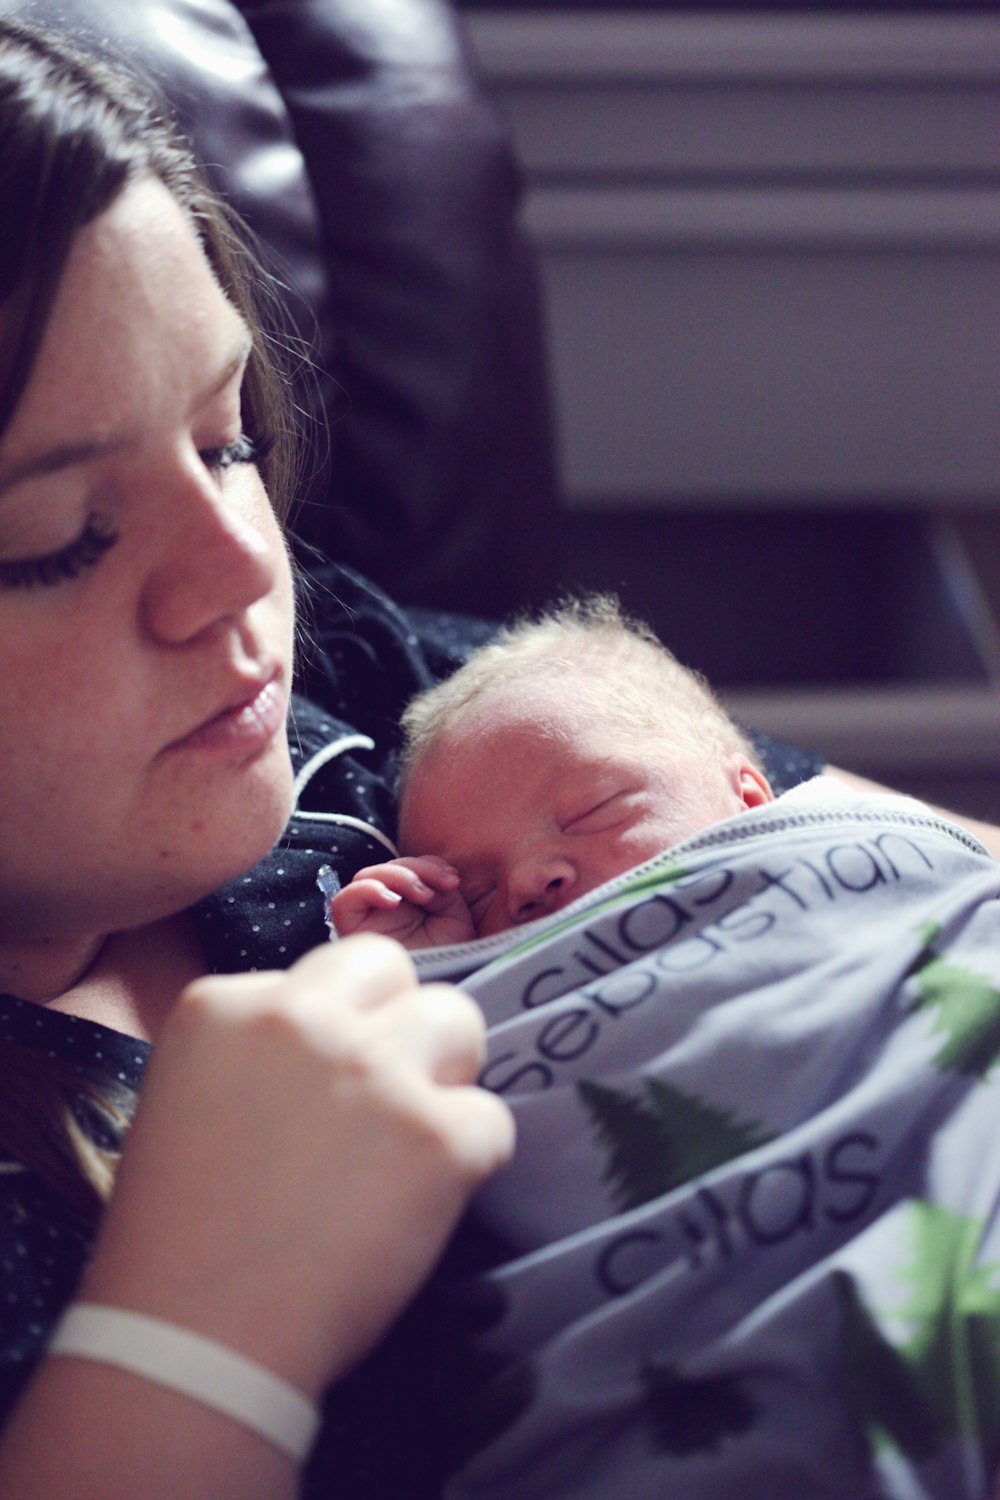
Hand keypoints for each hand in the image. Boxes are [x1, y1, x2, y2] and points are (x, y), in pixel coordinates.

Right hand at [80, 936, 513, 1395]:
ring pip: (458, 1018)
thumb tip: (334, 1037)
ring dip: (444, 1074)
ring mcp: (376, 1071)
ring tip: (408, 1144)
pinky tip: (418, 1208)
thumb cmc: (176, 1240)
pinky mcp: (438, 1135)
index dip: (330, 1031)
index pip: (318, 976)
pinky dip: (470, 1162)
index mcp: (224, 1004)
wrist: (195, 1340)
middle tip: (384, 1096)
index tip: (317, 1091)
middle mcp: (302, 1017)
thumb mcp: (185, 1101)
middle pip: (390, 968)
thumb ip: (255, 1051)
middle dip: (396, 1020)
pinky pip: (491, 1120)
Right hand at [330, 855, 475, 947]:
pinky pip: (344, 901)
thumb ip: (442, 889)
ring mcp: (367, 919)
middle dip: (416, 869)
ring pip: (365, 877)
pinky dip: (367, 890)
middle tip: (442, 887)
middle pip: (386, 868)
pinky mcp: (352, 932)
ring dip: (397, 876)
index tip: (452, 880)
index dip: (429, 864)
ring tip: (424, 896)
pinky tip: (393, 901)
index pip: (406, 866)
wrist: (446, 987)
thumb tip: (433, 876)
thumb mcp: (455, 916)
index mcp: (407, 901)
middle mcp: (383, 908)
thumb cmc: (450, 958)